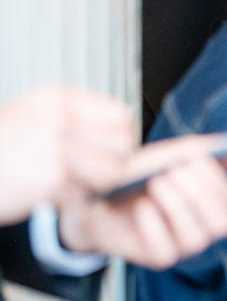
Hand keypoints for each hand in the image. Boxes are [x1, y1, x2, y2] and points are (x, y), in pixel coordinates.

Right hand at [0, 88, 137, 223]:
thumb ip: (71, 120)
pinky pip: (86, 192)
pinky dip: (78, 199)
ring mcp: (56, 149)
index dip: (122, 134)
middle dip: (117, 161)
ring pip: (112, 170)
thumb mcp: (30, 116)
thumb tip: (118, 130)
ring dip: (101, 183)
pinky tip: (61, 196)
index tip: (113, 146)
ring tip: (80, 185)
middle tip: (99, 172)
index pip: (119, 114)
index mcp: (57, 101)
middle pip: (122, 142)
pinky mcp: (50, 180)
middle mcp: (60, 120)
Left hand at [57, 131, 226, 269]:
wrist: (94, 198)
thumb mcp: (172, 156)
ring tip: (154, 184)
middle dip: (198, 196)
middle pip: (220, 222)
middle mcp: (202, 227)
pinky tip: (141, 206)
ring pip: (195, 237)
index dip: (213, 179)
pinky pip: (164, 249)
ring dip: (176, 207)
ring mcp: (181, 245)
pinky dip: (154, 225)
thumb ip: (212, 150)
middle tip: (170, 172)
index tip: (190, 158)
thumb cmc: (138, 176)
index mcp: (211, 203)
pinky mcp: (157, 257)